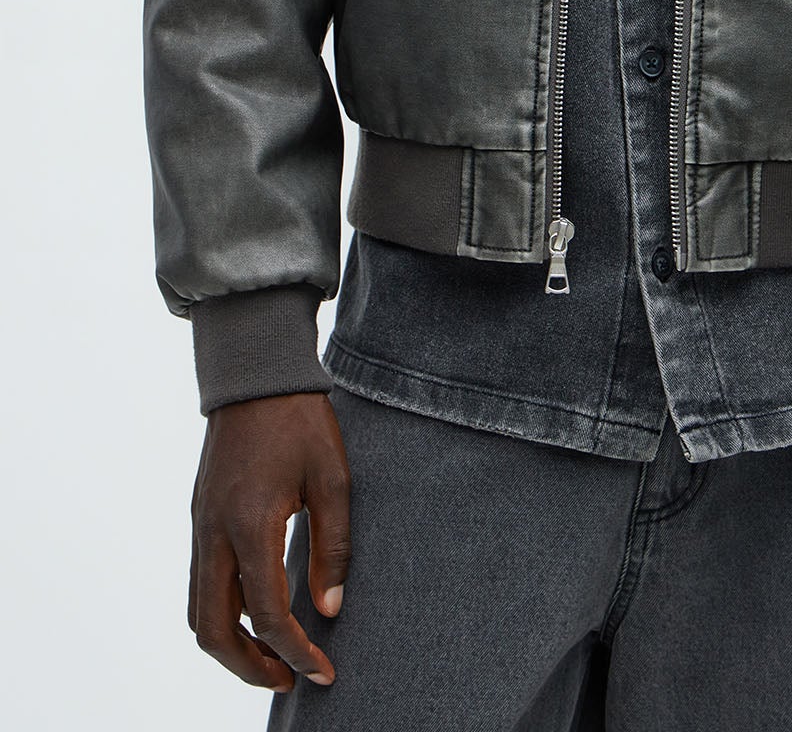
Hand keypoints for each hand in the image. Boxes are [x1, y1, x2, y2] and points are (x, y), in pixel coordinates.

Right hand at [188, 392, 350, 691]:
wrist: (256, 373)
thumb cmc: (301, 420)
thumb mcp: (333, 479)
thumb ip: (332, 547)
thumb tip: (329, 610)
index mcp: (250, 524)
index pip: (266, 614)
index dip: (296, 652)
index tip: (323, 671)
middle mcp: (214, 532)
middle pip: (213, 630)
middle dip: (250, 666)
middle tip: (289, 679)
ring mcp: (200, 526)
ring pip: (199, 611)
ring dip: (232, 645)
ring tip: (274, 656)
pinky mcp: (200, 517)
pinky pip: (200, 583)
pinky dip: (223, 613)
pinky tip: (256, 612)